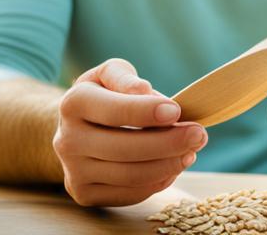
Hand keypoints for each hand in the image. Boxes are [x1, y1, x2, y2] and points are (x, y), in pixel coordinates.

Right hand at [51, 58, 206, 206]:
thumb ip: (126, 78)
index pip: (113, 112)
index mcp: (73, 104)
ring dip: (169, 165)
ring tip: (191, 151)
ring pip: (129, 175)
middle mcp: (67, 140)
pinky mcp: (84, 193)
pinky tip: (173, 166)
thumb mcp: (111, 74)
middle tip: (199, 134)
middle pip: (124, 149)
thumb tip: (143, 91)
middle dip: (168, 143)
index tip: (177, 111)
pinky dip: (157, 182)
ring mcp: (74, 171)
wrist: (77, 127)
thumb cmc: (104, 95)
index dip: (147, 112)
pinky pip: (129, 194)